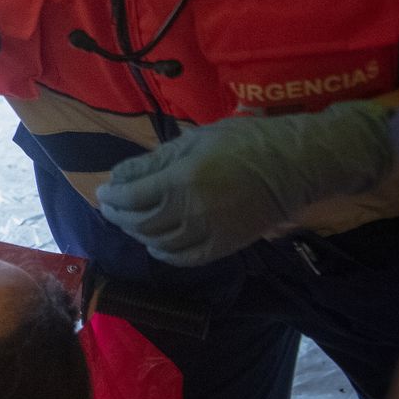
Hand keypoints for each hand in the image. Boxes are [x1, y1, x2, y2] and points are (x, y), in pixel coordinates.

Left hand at [95, 101, 392, 266]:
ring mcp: (209, 232)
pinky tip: (157, 245)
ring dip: (139, 234)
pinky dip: (165, 254)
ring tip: (131, 222)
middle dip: (119, 216)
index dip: (112, 196)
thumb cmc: (244, 142)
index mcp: (182, 180)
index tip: (103, 192)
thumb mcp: (195, 140)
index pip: (132, 196)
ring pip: (159, 243)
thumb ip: (155, 160)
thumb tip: (120, 175)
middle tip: (111, 207)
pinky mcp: (225, 246)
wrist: (295, 164)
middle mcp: (192, 211)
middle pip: (141, 222)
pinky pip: (186, 258)